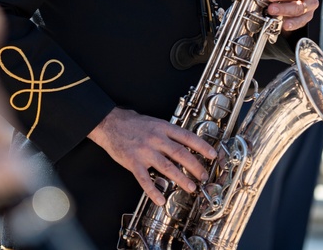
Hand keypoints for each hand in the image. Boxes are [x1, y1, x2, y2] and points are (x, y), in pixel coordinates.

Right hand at [87, 108, 216, 206]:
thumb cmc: (133, 123)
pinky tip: (160, 199)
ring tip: (191, 187)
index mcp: (163, 128)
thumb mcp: (154, 122)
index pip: (187, 137)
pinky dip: (153, 191)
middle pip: (180, 153)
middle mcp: (156, 139)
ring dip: (181, 178)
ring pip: (166, 167)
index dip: (202, 146)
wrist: (110, 123)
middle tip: (204, 176)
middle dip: (195, 166)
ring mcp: (144, 151)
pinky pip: (145, 179)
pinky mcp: (133, 163)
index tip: (213, 155)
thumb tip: (186, 144)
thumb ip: (168, 133)